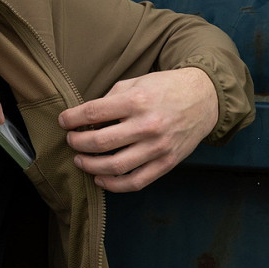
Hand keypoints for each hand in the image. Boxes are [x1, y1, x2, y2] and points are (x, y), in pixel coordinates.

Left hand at [57, 68, 218, 192]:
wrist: (205, 98)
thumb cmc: (164, 88)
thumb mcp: (135, 82)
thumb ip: (109, 99)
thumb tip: (83, 118)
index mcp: (136, 101)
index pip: (92, 114)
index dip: (71, 119)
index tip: (63, 122)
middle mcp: (147, 125)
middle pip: (99, 142)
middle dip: (77, 143)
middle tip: (71, 141)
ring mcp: (158, 147)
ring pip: (114, 166)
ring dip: (90, 166)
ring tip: (80, 160)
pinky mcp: (167, 163)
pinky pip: (136, 182)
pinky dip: (113, 184)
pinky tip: (100, 178)